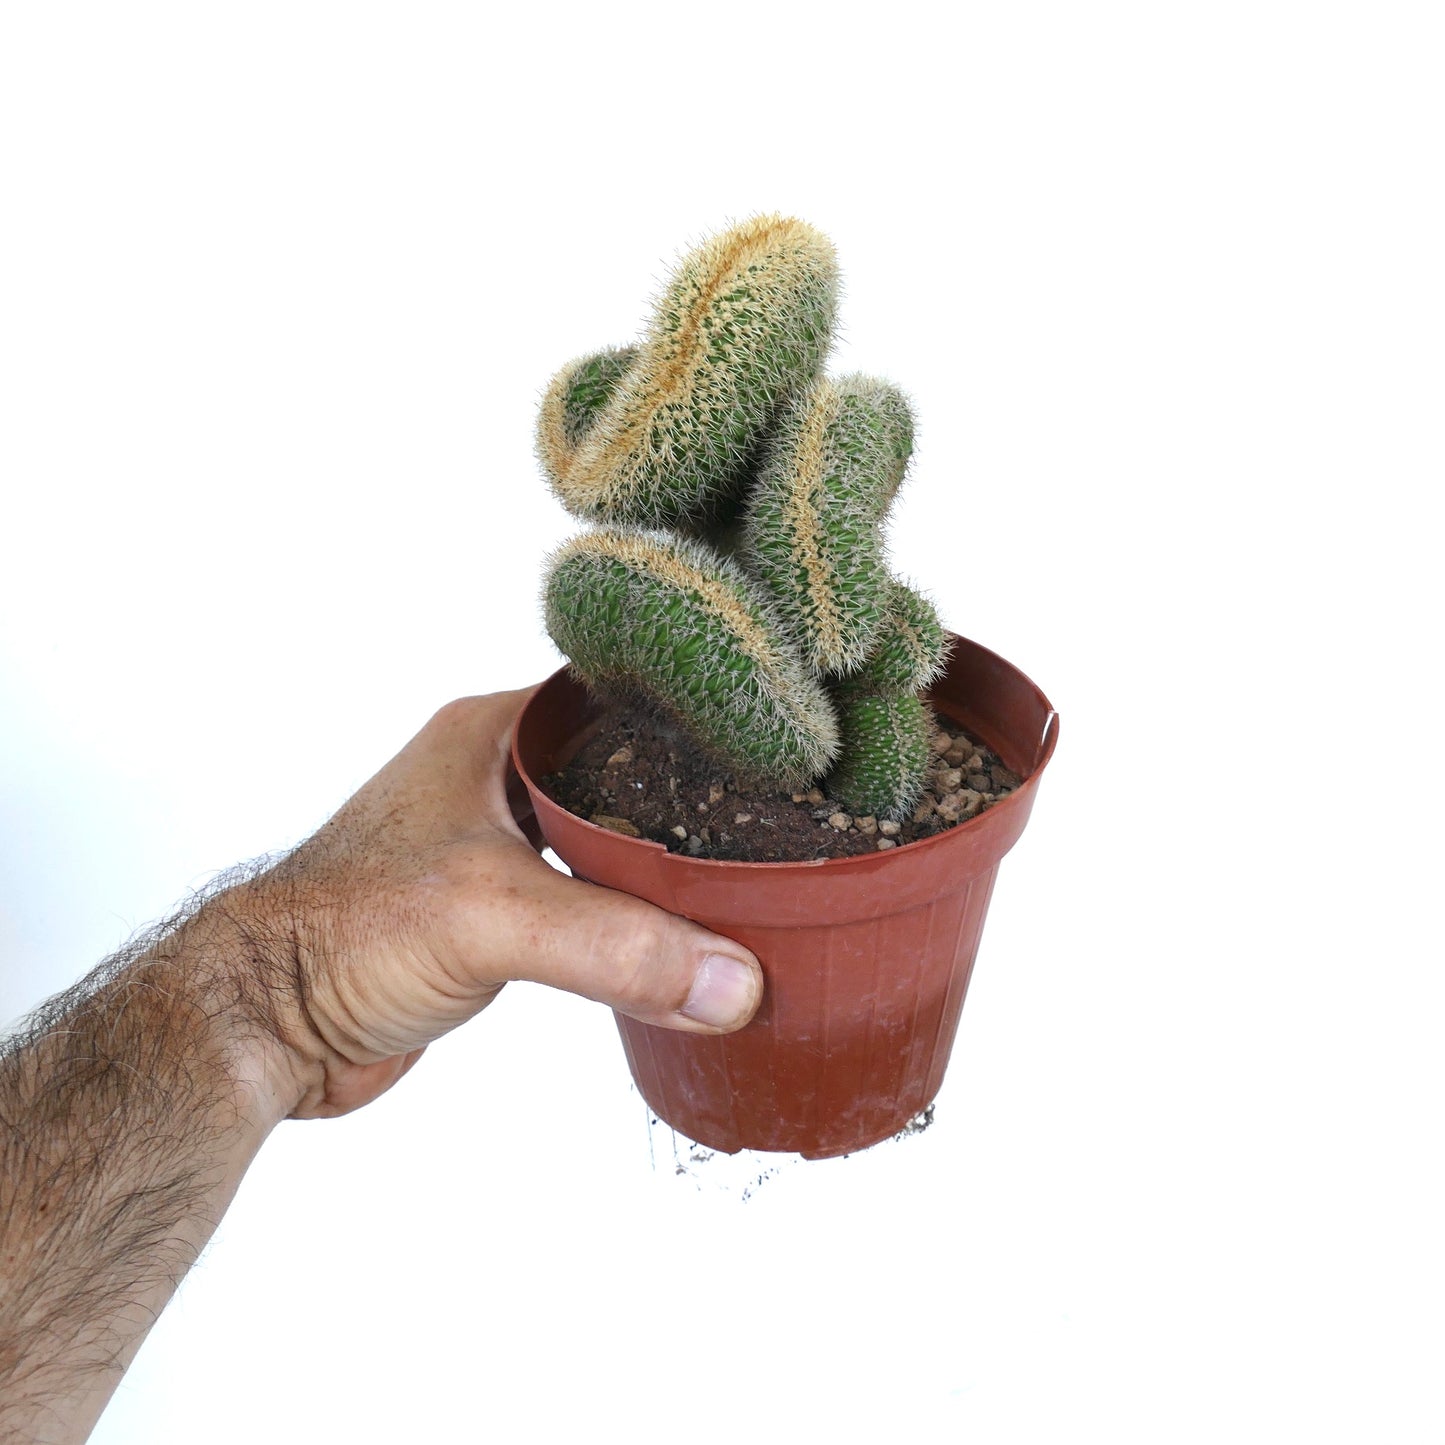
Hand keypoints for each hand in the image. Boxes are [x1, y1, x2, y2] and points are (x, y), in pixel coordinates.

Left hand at [232, 689, 762, 1120]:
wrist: (266, 1024)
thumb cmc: (340, 932)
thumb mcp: (493, 918)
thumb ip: (618, 946)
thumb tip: (732, 980)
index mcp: (490, 734)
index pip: (613, 698)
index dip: (689, 717)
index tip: (767, 742)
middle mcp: (493, 777)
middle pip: (621, 775)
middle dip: (688, 803)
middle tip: (772, 824)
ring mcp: (491, 845)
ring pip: (603, 841)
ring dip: (657, 868)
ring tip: (739, 882)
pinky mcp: (491, 911)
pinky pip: (582, 901)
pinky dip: (627, 918)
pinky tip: (671, 938)